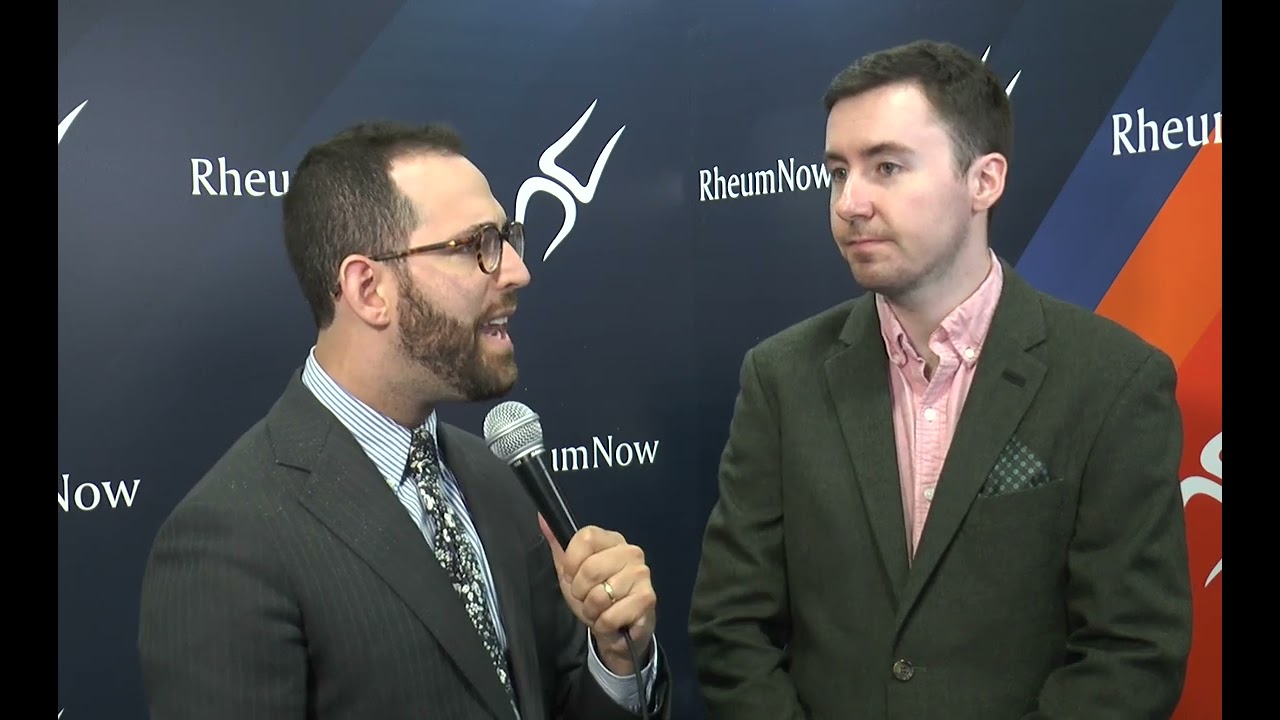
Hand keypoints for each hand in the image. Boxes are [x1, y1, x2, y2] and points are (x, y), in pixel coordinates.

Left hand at [539, 514, 656, 675]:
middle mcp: (630, 552)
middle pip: (590, 569)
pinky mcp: (647, 599)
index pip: (586, 538)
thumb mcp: (571, 572)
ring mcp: (641, 574)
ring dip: (592, 611)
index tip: (573, 576)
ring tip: (600, 610)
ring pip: (600, 596)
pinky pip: (610, 616)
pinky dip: (604, 625)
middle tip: (587, 598)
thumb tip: (542, 518)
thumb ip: (558, 546)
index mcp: (611, 540)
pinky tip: (612, 621)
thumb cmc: (594, 595)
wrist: (618, 628)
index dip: (572, 563)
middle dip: (580, 592)